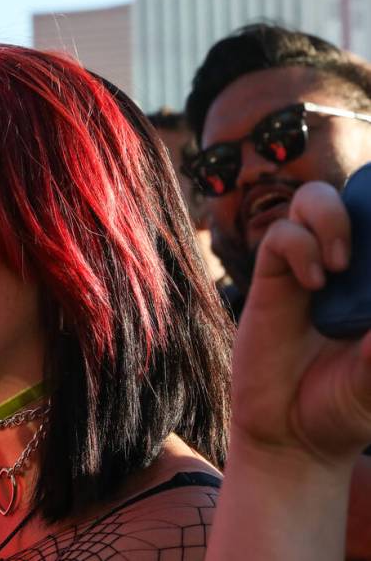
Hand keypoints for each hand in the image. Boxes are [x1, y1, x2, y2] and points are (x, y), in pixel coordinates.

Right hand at [234, 181, 370, 466]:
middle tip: (360, 256)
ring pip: (316, 200)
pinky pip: (281, 235)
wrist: (291, 436)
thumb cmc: (346, 408)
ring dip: (332, 216)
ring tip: (342, 262)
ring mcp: (310, 269)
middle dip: (368, 200)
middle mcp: (351, 268)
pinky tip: (312, 282)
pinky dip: (299, 246)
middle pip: (359, 196)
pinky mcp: (272, 280)